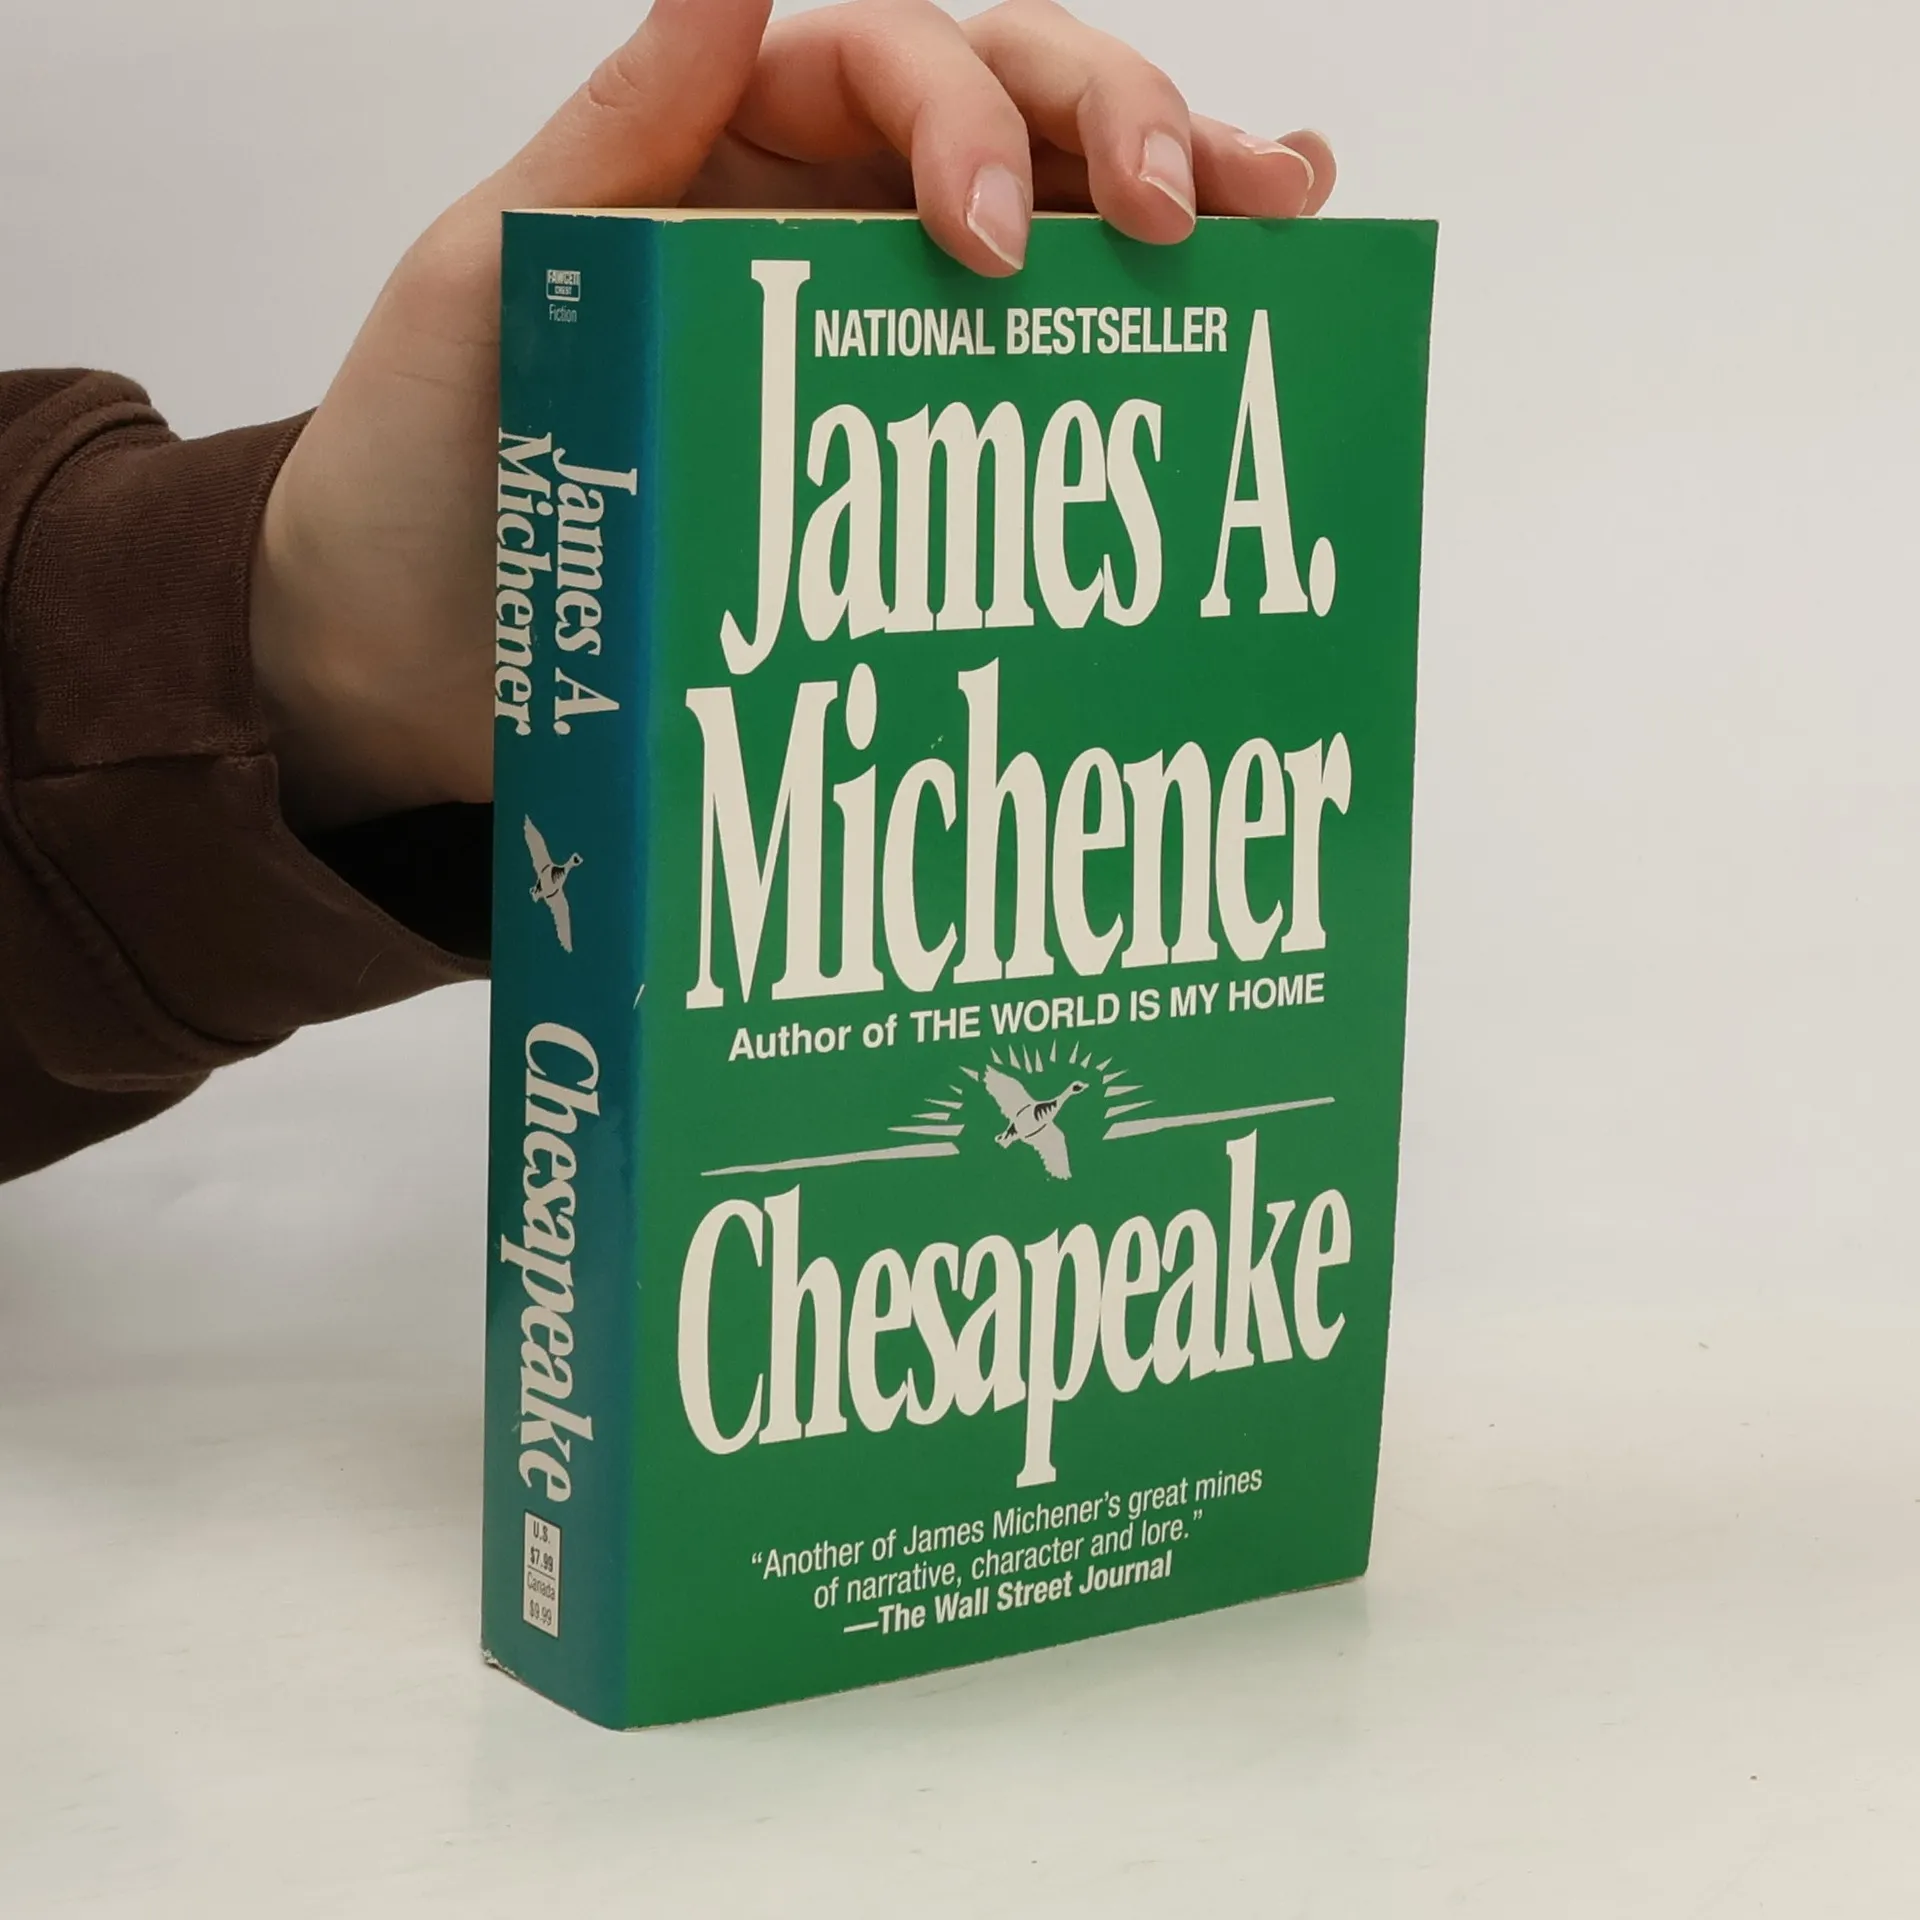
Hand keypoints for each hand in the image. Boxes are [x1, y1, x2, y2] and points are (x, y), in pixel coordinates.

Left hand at [250, 0, 1334, 831]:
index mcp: (735, 154)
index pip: (897, 68)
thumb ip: (622, 129)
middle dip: (1121, 134)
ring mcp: (879, 341)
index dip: (973, 120)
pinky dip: (1134, 348)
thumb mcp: (498, 270)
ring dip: (1180, 203)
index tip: (991, 248)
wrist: (410, 657)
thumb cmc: (432, 461)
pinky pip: (1038, 382)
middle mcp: (828, 227)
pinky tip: (1227, 332)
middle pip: (1014, 119)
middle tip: (1197, 211)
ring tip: (1287, 213)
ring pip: (1057, 228)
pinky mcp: (905, 461)